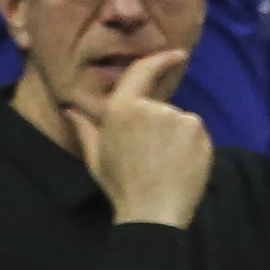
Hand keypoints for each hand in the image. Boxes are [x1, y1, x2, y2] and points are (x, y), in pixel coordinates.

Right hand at [75, 49, 213, 227]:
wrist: (152, 216)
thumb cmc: (121, 188)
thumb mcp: (96, 157)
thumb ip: (85, 128)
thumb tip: (69, 109)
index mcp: (123, 109)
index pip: (143, 71)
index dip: (162, 59)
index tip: (177, 54)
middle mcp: (152, 108)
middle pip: (161, 107)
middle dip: (160, 126)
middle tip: (153, 157)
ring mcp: (179, 120)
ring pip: (180, 121)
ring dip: (176, 136)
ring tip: (164, 165)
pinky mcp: (199, 135)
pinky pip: (197, 134)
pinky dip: (192, 146)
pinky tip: (180, 167)